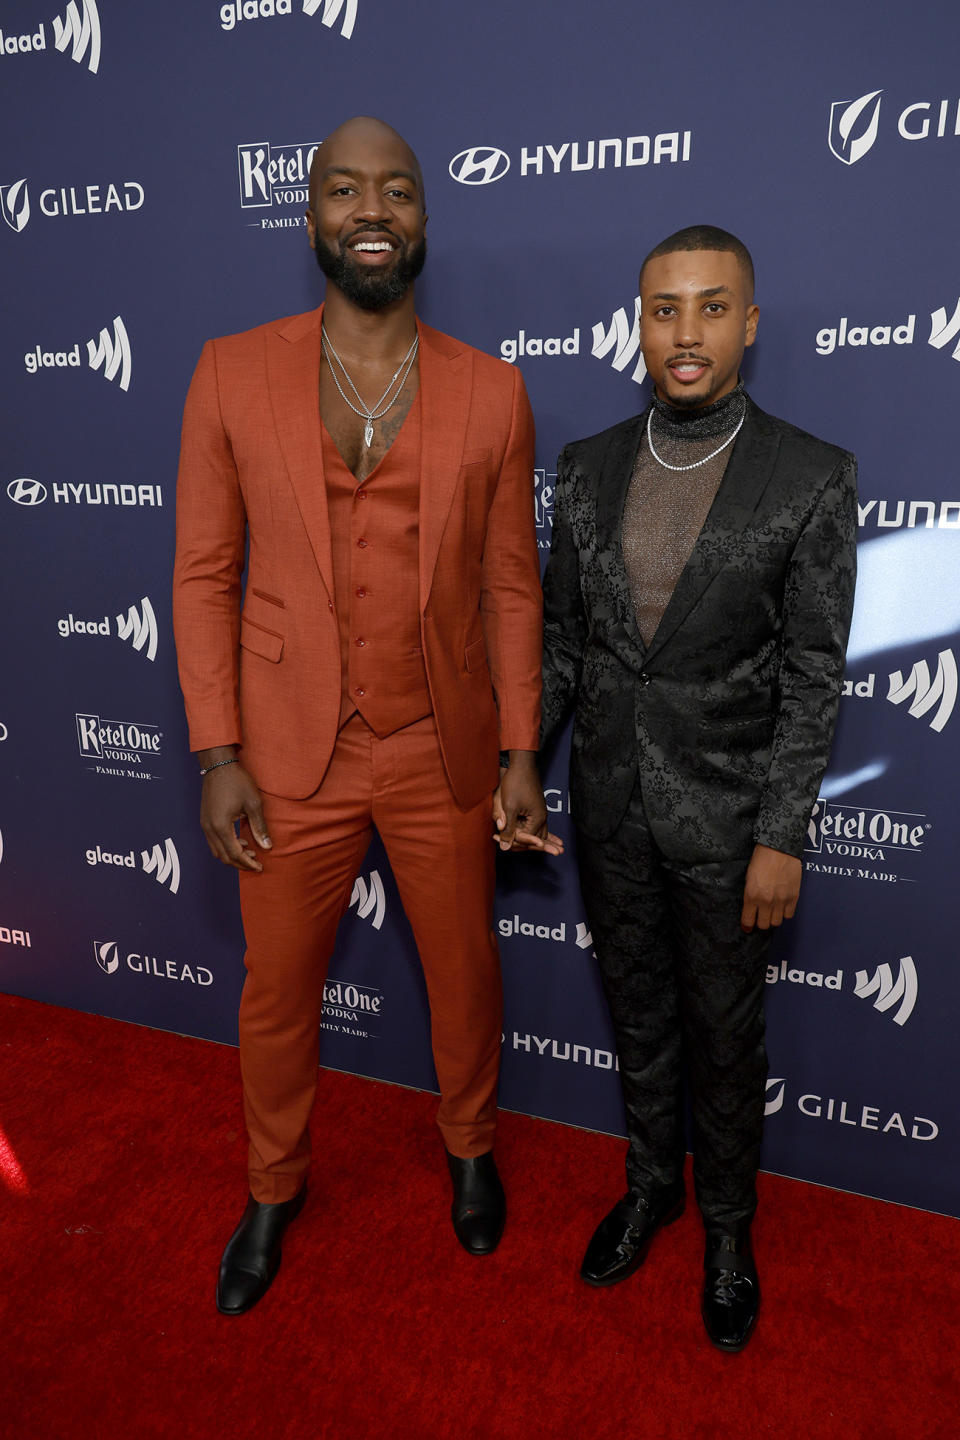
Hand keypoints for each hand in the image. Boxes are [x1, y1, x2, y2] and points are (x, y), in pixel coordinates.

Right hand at [198, 749, 271, 871]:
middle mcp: (209, 829)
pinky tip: (239, 839)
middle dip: (240, 863)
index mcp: (221, 826)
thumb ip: (259, 827)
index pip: (235, 854)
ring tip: (250, 850)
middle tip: (256, 863)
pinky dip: (226, 846)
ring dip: (232, 855)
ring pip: (217, 851)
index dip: (248, 863)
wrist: (218, 765)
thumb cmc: (237, 781)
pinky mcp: (205, 819)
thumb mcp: (253, 804)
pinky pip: (213, 841)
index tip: (260, 867)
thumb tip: (267, 846)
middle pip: (223, 856)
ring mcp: (205, 824)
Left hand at [492, 751, 563, 855]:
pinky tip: (511, 828)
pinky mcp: (535, 809)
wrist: (522, 765)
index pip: (526, 840)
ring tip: (503, 835)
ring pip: (532, 834)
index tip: (497, 837)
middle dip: (516, 841)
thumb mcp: (509, 808)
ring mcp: (540, 813)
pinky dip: (521, 828)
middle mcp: (542, 818)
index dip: (511, 841)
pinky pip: (530, 825)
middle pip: (531, 840)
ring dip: (519, 836)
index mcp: (538, 819)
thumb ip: (508, 829)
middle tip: (499, 838)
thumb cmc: (516, 783)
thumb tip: (505, 847)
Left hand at [740, 844, 801, 931]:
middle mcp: (766, 901)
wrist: (779, 849)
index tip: (747, 927)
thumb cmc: (761, 860)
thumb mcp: (749, 878)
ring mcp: (781, 900)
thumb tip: (751, 909)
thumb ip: (750, 895)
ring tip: (771, 911)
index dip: (747, 926)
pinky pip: (789, 915)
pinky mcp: (793, 897)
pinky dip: (785, 913)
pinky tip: (782, 906)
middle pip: (764, 925)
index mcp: (752, 895)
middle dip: (761, 922)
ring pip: (777, 922)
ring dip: (773, 918)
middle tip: (760, 917)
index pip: (748, 920)